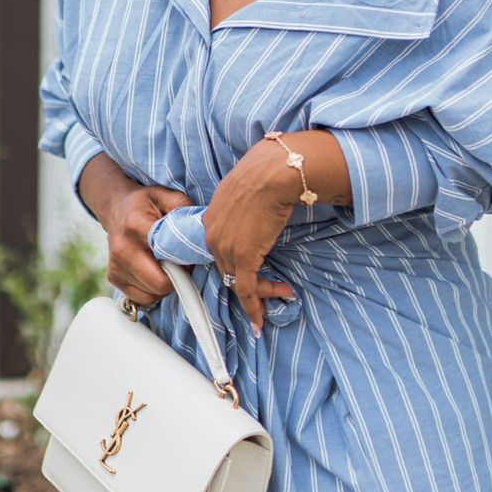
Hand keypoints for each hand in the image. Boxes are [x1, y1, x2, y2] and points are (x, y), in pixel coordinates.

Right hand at [78, 154, 189, 305]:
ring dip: (166, 284)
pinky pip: (143, 298)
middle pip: (160, 284)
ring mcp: (115, 266)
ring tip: (166, 264)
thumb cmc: (145, 204)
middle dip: (177, 278)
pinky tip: (155, 272)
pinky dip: (154, 291)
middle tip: (181, 264)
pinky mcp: (113, 278)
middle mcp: (122, 249)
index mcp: (136, 227)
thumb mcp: (166, 196)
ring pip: (153, 294)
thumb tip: (199, 232)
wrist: (116, 208)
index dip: (185, 263)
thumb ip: (184, 208)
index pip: (167, 261)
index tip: (188, 256)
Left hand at [203, 141, 301, 331]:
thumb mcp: (244, 189)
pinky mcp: (243, 257)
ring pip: (238, 281)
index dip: (235, 264)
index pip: (220, 250)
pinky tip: (260, 318)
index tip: (246, 275)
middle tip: (272, 288)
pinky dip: (253, 306)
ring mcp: (226, 247)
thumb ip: (241, 206)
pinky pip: (245, 289)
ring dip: (260, 293)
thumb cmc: (266, 173)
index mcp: (211, 217)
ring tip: (281, 293)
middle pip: (227, 268)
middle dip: (249, 281)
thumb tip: (254, 211)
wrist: (275, 172)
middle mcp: (213, 235)